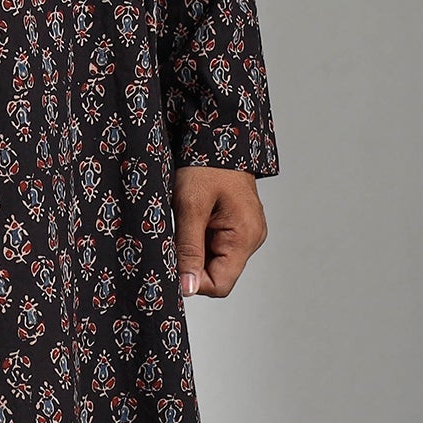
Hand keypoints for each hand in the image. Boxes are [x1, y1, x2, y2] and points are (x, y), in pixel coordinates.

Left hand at [172, 166, 267, 298]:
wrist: (215, 133)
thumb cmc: (205, 165)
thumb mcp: (189, 207)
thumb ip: (188, 249)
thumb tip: (187, 289)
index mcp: (245, 237)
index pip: (220, 284)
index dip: (193, 281)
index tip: (172, 263)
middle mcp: (250, 238)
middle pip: (217, 273)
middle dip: (191, 261)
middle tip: (173, 237)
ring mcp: (245, 231)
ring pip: (213, 259)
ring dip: (193, 248)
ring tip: (182, 222)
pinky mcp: (236, 224)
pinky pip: (215, 244)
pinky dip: (198, 237)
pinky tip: (189, 218)